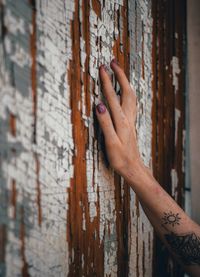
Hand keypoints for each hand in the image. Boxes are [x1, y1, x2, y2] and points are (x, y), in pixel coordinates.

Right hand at [95, 58, 142, 177]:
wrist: (133, 167)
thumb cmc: (120, 158)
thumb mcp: (111, 143)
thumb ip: (105, 124)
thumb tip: (99, 106)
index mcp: (122, 121)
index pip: (113, 97)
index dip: (107, 82)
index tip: (102, 68)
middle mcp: (128, 118)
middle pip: (127, 92)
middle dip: (120, 75)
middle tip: (113, 62)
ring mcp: (131, 120)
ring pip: (131, 96)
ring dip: (125, 82)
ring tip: (119, 72)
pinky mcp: (131, 124)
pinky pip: (132, 103)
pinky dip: (128, 92)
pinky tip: (125, 92)